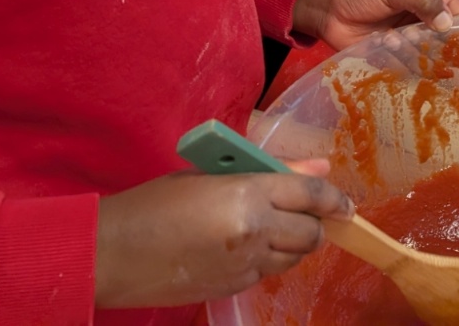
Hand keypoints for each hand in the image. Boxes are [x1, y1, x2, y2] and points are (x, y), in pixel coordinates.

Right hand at [94, 159, 349, 306]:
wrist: (112, 254)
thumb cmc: (155, 203)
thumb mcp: (210, 174)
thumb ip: (269, 170)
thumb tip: (319, 170)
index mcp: (247, 193)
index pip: (309, 194)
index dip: (333, 198)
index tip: (345, 203)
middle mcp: (254, 231)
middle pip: (310, 233)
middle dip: (315, 224)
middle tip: (305, 214)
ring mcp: (244, 265)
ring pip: (293, 258)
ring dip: (293, 244)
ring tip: (274, 229)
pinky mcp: (233, 289)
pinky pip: (266, 272)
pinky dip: (268, 259)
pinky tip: (246, 247)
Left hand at [292, 0, 458, 50]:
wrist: (325, 5)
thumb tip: (448, 23)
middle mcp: (425, 21)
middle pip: (449, 42)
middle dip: (442, 47)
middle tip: (422, 42)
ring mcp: (410, 42)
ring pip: (429, 58)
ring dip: (416, 53)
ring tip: (394, 38)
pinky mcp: (393, 58)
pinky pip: (408, 68)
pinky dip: (400, 63)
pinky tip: (383, 44)